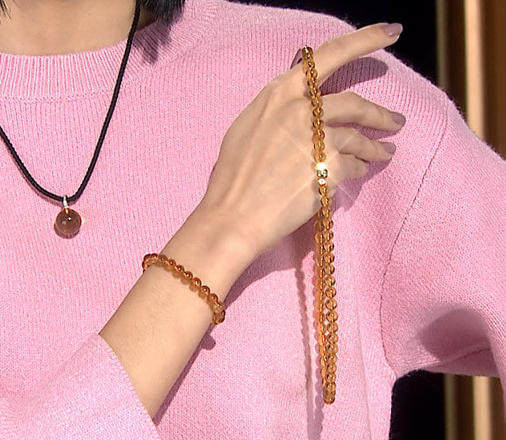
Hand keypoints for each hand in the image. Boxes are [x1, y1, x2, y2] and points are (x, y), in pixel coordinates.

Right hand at [196, 22, 405, 261]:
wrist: (233, 216)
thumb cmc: (232, 177)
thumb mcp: (248, 127)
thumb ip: (278, 110)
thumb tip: (301, 105)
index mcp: (279, 93)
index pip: (329, 55)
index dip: (365, 40)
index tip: (391, 32)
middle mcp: (301, 108)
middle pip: (354, 102)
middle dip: (380, 113)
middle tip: (396, 121)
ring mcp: (319, 137)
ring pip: (360, 137)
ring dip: (376, 146)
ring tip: (384, 152)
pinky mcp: (331, 167)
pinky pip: (355, 165)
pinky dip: (361, 169)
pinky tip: (361, 172)